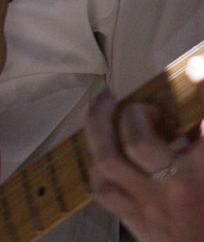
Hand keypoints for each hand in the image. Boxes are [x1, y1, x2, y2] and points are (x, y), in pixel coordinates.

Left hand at [85, 57, 203, 241]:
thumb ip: (201, 129)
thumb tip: (193, 79)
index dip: (201, 89)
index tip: (192, 69)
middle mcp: (179, 189)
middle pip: (139, 143)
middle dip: (135, 114)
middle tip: (144, 106)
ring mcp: (152, 207)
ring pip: (110, 162)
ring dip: (102, 128)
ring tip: (108, 106)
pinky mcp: (137, 223)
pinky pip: (104, 187)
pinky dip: (99, 161)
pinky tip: (106, 146)